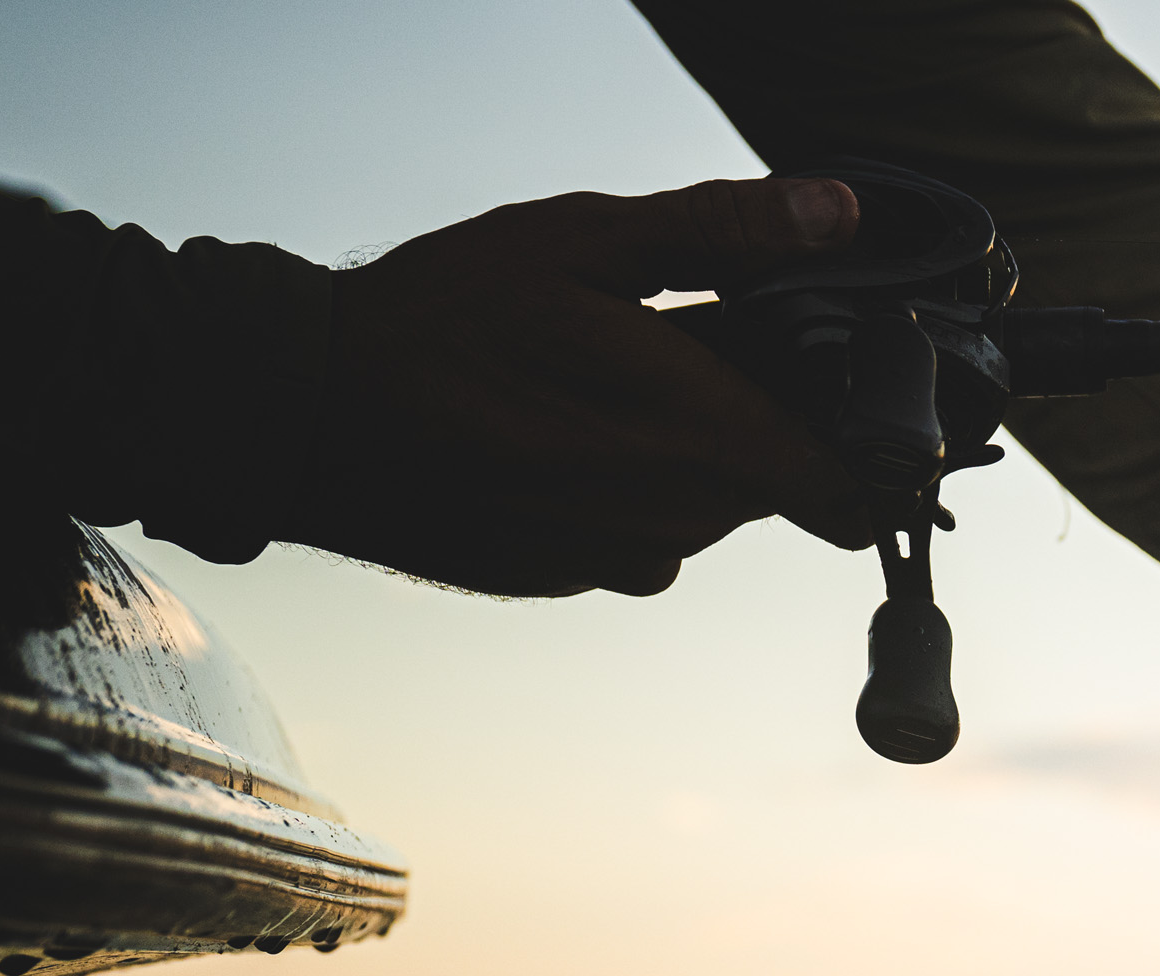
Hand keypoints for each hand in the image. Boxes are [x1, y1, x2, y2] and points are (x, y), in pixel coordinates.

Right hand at [295, 177, 874, 596]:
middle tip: (677, 341)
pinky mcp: (567, 576)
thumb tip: (838, 216)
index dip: (856, 441)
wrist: (303, 408)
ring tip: (595, 377)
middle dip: (751, 418)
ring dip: (681, 450)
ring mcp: (615, 559)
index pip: (845, 486)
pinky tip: (551, 427)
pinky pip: (635, 530)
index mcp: (698, 441)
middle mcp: (670, 523)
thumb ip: (724, 234)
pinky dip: (618, 482)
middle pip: (773, 483)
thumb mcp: (583, 242)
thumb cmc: (442, 316)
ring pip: (704, 506)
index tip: (830, 389)